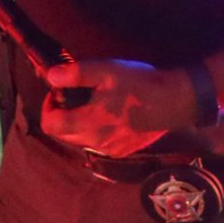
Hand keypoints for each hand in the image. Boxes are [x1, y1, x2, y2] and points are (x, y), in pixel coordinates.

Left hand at [39, 59, 195, 156]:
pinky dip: (95, 131)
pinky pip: (99, 144)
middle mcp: (95, 143)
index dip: (48, 107)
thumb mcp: (106, 71)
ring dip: (78, 124)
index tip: (58, 92)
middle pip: (63, 135)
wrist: (175, 102)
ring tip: (92, 103)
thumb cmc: (139, 84)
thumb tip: (50, 76)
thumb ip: (75, 74)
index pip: (50, 125)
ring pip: (81, 140)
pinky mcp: (123, 151)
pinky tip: (110, 114)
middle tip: (73, 95)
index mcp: (87, 124)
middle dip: (61, 116)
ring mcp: (110, 150)